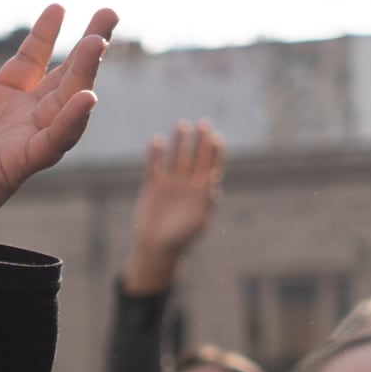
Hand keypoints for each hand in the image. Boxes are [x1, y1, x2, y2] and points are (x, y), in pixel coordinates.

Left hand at [0, 3, 115, 258]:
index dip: (45, 34)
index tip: (59, 6)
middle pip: (63, 75)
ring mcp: (26, 139)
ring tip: (97, 43)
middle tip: (110, 13)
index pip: (31, 60)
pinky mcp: (22, 164)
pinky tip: (87, 98)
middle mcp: (21, 117)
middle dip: (88, 45)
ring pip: (66, 102)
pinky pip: (53, 142)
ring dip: (84, 73)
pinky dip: (71, 121)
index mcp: (1, 101)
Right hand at [124, 120, 222, 294]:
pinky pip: (154, 166)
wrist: (157, 248)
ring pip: (176, 157)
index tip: (217, 138)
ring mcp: (170, 183)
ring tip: (182, 124)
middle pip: (195, 157)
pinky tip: (156, 141)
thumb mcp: (200, 219)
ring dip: (179, 141)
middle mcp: (187, 184)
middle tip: (204, 123)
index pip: (211, 166)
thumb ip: (208, 198)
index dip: (214, 152)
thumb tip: (215, 177)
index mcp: (202, 191)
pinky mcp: (153, 186)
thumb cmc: (181, 238)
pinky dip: (155, 154)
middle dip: (200, 141)